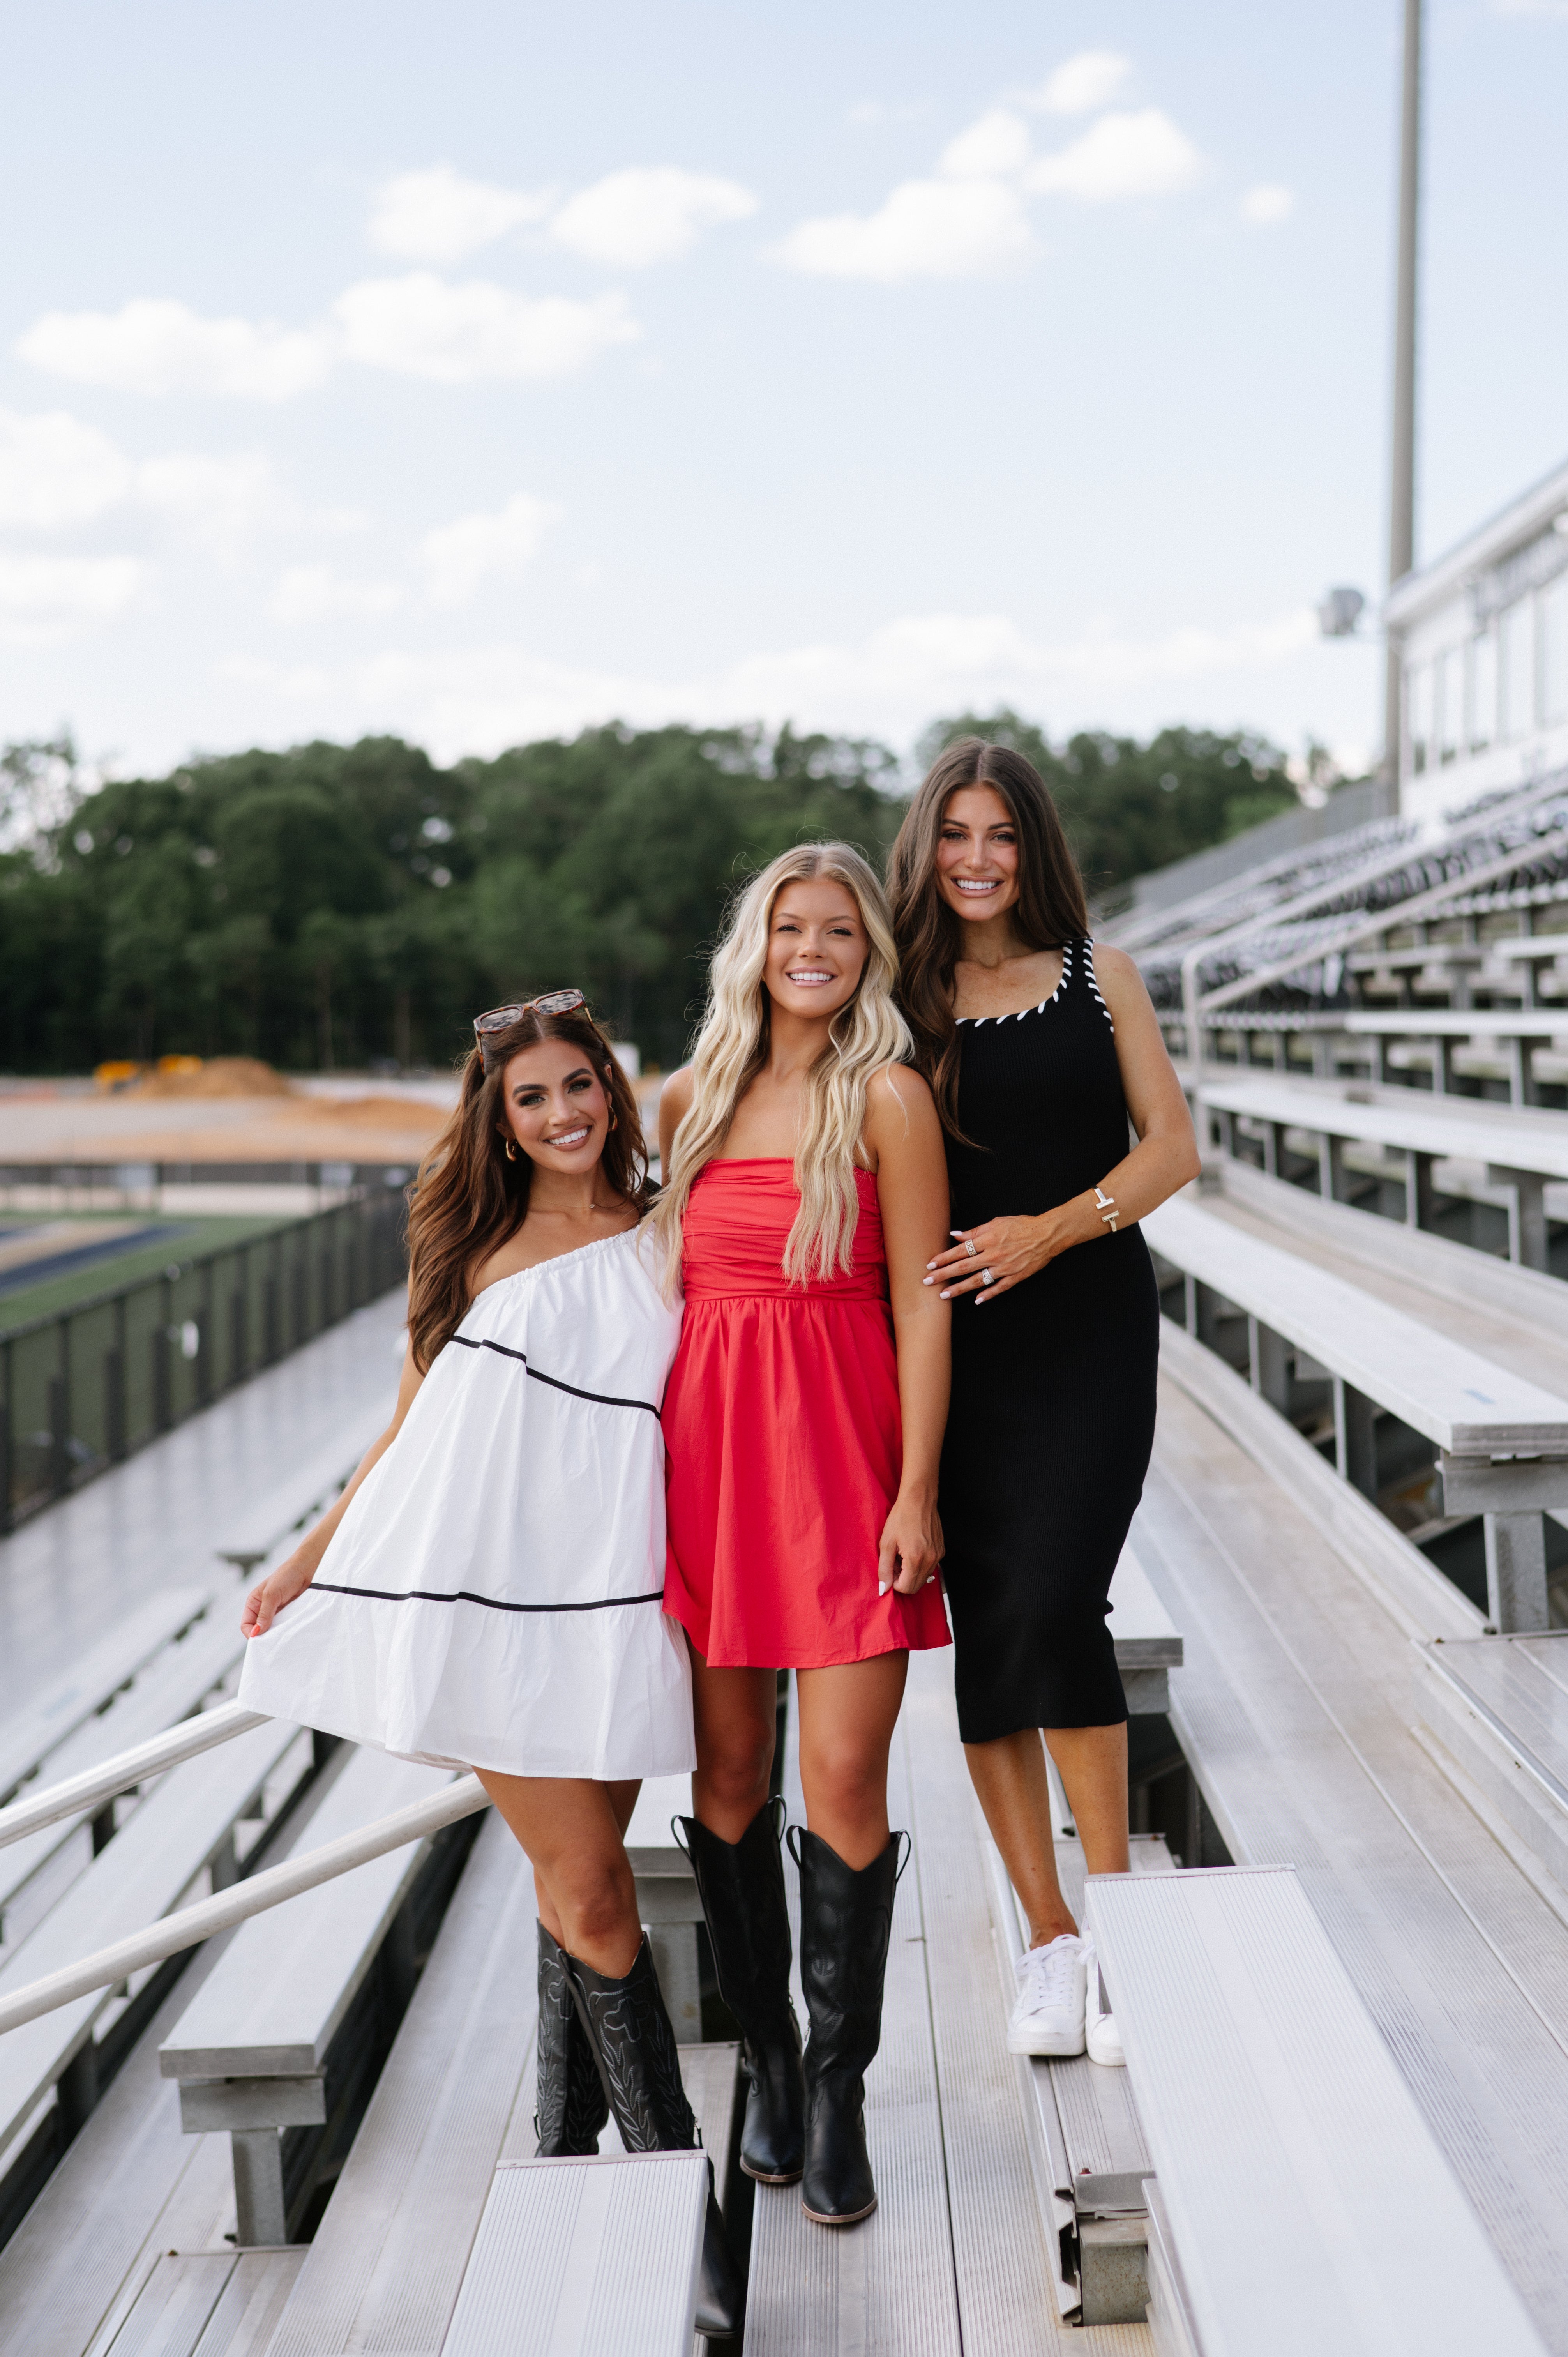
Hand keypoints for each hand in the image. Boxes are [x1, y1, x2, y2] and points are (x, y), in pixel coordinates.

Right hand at [241, 1544, 318, 1638]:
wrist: (307, 1569)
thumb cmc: (287, 1576)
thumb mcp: (272, 1594)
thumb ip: (264, 1614)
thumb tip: (256, 1633)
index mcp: (254, 1603)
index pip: (246, 1624)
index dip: (251, 1633)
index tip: (260, 1639)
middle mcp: (263, 1609)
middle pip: (258, 1629)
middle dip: (264, 1636)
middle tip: (273, 1641)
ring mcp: (276, 1612)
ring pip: (271, 1630)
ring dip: (276, 1634)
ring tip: (282, 1636)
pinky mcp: (287, 1613)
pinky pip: (283, 1626)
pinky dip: (285, 1630)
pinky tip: (289, 1631)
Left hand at [877, 1488, 943, 1596]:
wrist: (919, 1499)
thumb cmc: (901, 1517)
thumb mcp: (886, 1542)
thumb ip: (884, 1568)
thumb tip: (884, 1588)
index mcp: (916, 1559)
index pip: (906, 1588)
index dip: (894, 1582)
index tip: (889, 1568)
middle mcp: (930, 1560)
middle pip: (916, 1586)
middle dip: (903, 1579)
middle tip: (895, 1562)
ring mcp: (938, 1556)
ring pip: (923, 1578)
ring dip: (911, 1573)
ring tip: (902, 1554)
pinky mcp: (941, 1551)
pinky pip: (930, 1567)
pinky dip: (920, 1565)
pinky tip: (912, 1549)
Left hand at [925, 1198, 1104, 1301]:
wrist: (1047, 1235)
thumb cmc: (1021, 1225)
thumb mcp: (996, 1222)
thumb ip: (974, 1231)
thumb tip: (955, 1235)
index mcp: (987, 1240)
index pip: (959, 1251)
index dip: (943, 1258)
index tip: (930, 1264)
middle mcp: (993, 1255)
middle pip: (963, 1267)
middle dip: (943, 1275)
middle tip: (927, 1281)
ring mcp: (1004, 1268)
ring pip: (976, 1281)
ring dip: (959, 1288)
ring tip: (944, 1295)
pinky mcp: (1015, 1277)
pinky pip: (998, 1288)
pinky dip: (987, 1295)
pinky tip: (976, 1300)